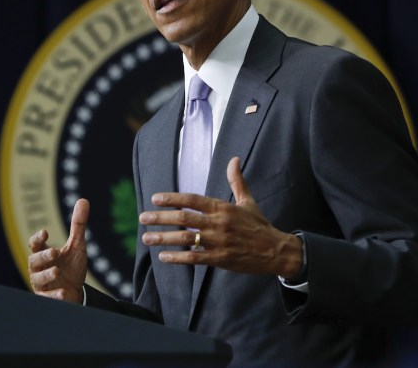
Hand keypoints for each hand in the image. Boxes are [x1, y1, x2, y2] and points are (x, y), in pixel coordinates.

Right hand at [27, 198, 89, 302]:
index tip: (45, 232)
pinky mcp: (48, 298)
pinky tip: (62, 293)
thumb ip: (78, 225)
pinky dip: (54, 296)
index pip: (35, 244)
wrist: (75, 292)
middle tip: (54, 252)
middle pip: (34, 261)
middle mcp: (39, 269)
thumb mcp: (77, 245)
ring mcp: (42, 284)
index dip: (37, 238)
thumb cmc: (72, 267)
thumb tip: (83, 200)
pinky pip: (47, 297)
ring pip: (37, 279)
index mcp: (44, 254)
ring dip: (46, 275)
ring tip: (56, 271)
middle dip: (43, 256)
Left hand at [139, 157, 302, 277]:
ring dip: (164, 238)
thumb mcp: (248, 201)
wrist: (275, 251)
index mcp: (223, 207)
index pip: (192, 199)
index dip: (172, 198)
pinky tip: (163, 257)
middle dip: (160, 217)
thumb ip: (237, 181)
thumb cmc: (259, 225)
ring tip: (146, 238)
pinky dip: (178, 258)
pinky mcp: (220, 259)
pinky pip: (194, 258)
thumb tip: (234, 159)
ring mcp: (218, 242)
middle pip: (184, 218)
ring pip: (185, 238)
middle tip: (142, 217)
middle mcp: (218, 223)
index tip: (155, 198)